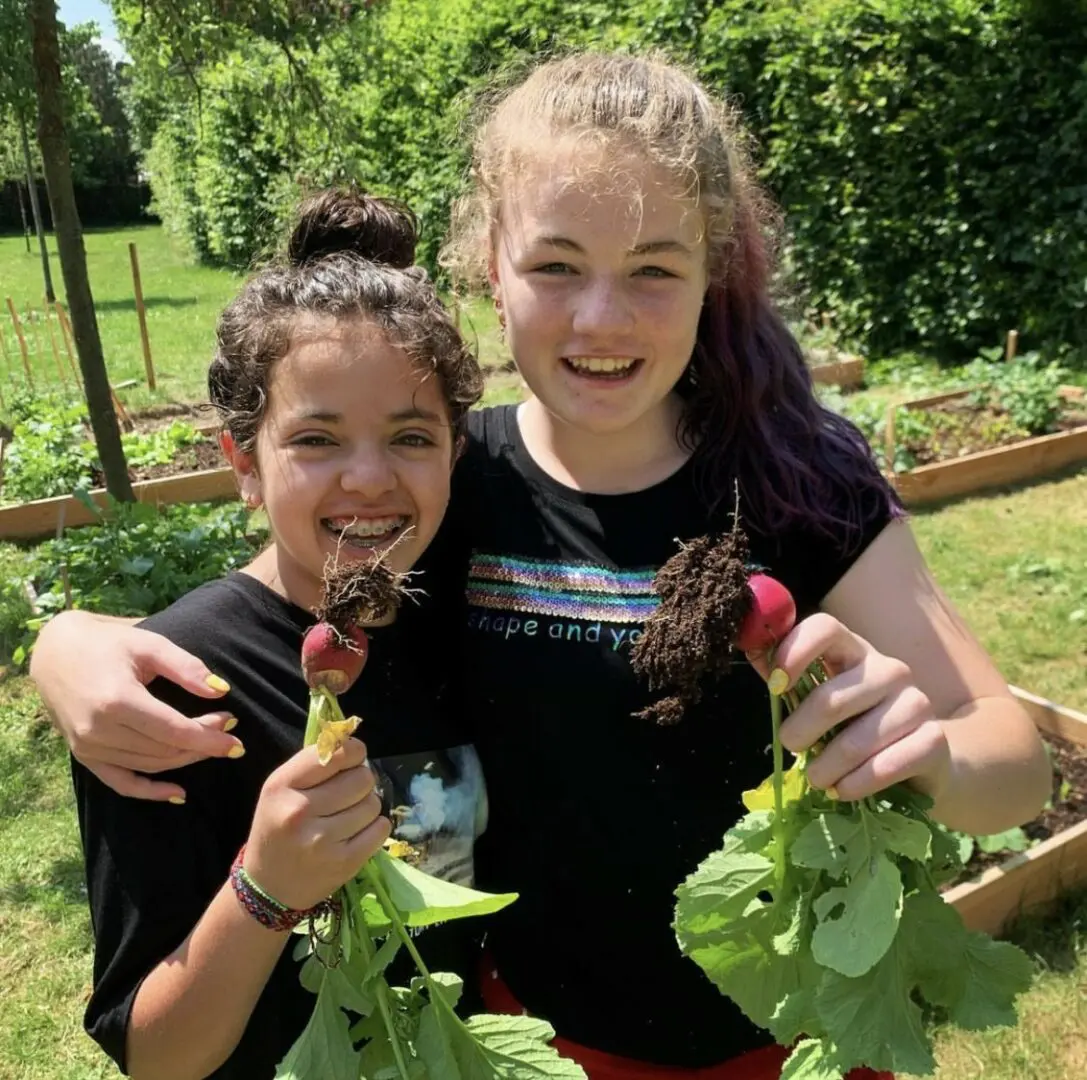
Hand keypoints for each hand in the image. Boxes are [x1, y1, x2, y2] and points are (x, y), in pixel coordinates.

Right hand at [30, 611, 243, 802]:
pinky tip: (179, 793)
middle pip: (165, 749)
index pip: (175, 730)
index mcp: (117, 701)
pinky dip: (150, 792)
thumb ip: (186, 667)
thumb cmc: (108, 642)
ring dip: (186, 759)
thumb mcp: (149, 645)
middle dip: (203, 744)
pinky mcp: (83, 755)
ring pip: (150, 765)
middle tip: (229, 728)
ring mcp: (88, 747)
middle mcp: (99, 730)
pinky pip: (120, 782)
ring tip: (211, 743)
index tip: (236, 730)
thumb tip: (221, 690)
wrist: (56, 652)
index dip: (209, 734)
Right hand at [243, 738, 390, 910]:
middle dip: (361, 781)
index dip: (353, 751)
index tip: (354, 757)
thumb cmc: (277, 830)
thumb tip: (351, 740)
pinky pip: (381, 829)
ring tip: (349, 815)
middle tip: (350, 792)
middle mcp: (300, 811)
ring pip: (373, 804)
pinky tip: (357, 831)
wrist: (268, 888)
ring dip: (367, 806)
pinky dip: (375, 827)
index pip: (335, 754)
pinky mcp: (344, 863)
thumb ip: (313, 763)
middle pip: (361, 778)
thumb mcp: (281, 789)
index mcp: (282, 786)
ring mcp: (323, 840)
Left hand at [746, 612, 950, 801]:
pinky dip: (855, 785)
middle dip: (800, 732)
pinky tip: (844, 790)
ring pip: (854, 742)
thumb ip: (785, 675)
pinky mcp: (934, 740)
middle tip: (791, 749)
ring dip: (825, 769)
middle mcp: (888, 669)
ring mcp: (915, 702)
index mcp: (854, 649)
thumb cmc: (855, 724)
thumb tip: (748, 644)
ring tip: (817, 779)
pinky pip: (884, 767)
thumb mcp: (819, 696)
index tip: (775, 684)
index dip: (794, 650)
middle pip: (830, 698)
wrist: (922, 759)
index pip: (825, 627)